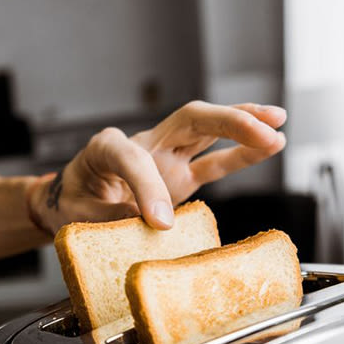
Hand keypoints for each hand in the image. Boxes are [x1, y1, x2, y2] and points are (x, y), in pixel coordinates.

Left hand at [32, 101, 286, 232]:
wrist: (66, 203)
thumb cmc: (69, 204)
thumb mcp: (75, 215)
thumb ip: (109, 217)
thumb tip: (146, 223)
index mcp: (105, 148)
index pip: (133, 157)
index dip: (147, 188)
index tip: (159, 222)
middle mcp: (140, 143)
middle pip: (187, 119)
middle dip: (227, 120)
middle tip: (264, 127)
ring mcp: (163, 155)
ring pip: (206, 130)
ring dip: (243, 125)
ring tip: (278, 126)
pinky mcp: (177, 174)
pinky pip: (211, 161)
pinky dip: (240, 154)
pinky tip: (269, 148)